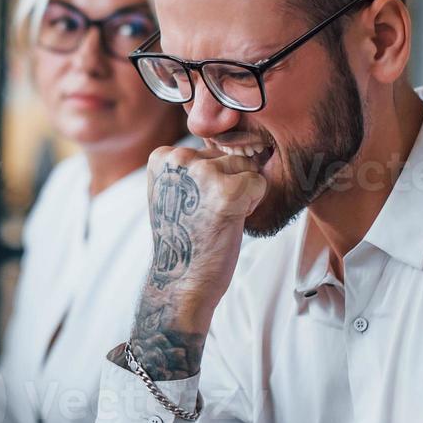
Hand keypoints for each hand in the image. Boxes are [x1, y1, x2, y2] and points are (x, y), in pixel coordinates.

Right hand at [133, 145, 266, 379]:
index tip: (192, 205)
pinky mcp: (228, 191)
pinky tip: (229, 223)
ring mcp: (203, 173)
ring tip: (218, 219)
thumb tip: (239, 142)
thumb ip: (193, 166)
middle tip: (207, 216)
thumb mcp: (175, 191)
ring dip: (241, 195)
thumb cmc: (184, 238)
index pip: (209, 150)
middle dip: (228, 184)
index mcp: (163, 156)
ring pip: (246, 167)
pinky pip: (260, 183)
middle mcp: (179, 158)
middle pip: (228, 156)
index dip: (211, 180)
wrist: (180, 280)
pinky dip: (253, 205)